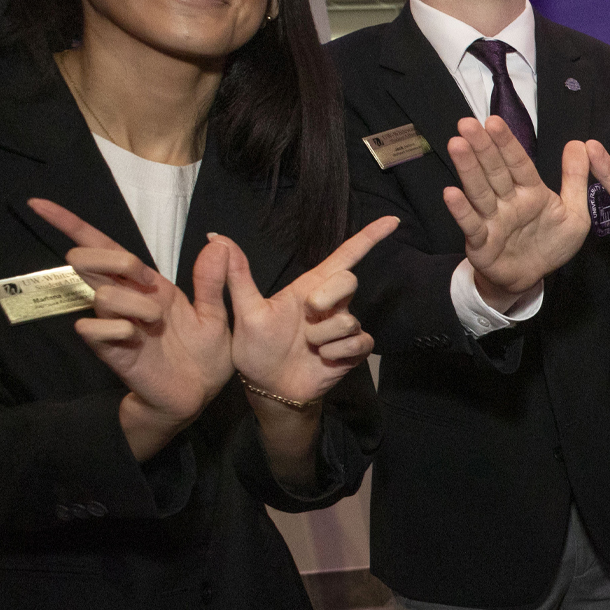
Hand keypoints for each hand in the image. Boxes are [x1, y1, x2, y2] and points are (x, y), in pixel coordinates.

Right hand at [28, 198, 232, 433]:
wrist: (198, 394)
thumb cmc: (205, 353)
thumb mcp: (217, 313)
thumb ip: (213, 280)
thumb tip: (219, 241)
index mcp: (148, 284)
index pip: (105, 246)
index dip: (72, 224)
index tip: (40, 203)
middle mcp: (125, 299)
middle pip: (90, 259)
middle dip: (112, 259)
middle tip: (144, 278)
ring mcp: (113, 323)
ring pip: (102, 294)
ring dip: (135, 303)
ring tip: (157, 322)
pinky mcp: (109, 350)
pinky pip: (94, 329)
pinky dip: (117, 329)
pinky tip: (137, 337)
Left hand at [219, 216, 396, 405]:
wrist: (269, 389)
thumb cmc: (256, 349)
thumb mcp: (245, 312)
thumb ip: (237, 276)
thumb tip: (217, 237)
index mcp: (309, 289)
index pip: (344, 256)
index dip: (368, 237)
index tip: (392, 220)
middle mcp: (331, 304)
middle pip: (348, 280)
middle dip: (328, 296)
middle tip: (308, 313)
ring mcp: (343, 327)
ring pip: (348, 319)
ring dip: (322, 336)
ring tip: (307, 346)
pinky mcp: (353, 350)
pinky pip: (357, 343)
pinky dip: (335, 353)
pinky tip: (322, 359)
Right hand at [442, 116, 590, 308]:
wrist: (533, 277)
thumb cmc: (550, 243)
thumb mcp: (574, 213)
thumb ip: (576, 179)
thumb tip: (580, 144)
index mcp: (530, 192)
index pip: (518, 163)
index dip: (507, 143)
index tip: (494, 121)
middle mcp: (508, 201)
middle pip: (495, 171)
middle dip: (482, 147)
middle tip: (467, 123)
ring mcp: (492, 220)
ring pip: (479, 191)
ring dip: (468, 169)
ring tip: (457, 145)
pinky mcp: (481, 242)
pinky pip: (471, 224)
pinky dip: (461, 210)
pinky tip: (451, 193)